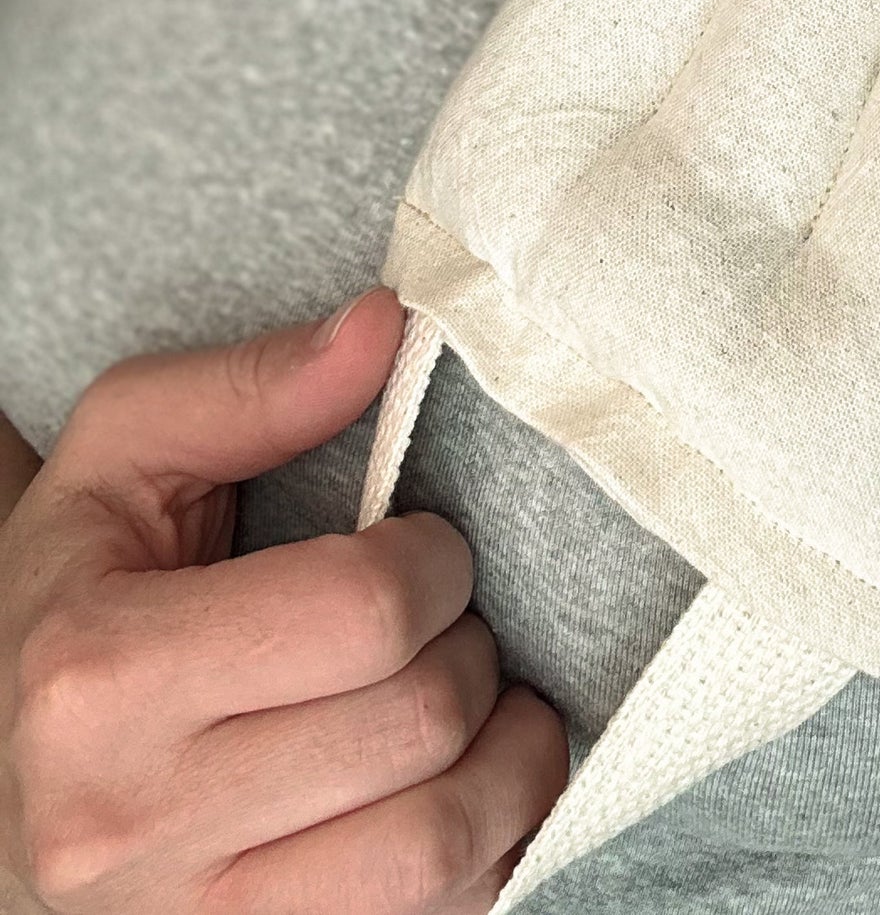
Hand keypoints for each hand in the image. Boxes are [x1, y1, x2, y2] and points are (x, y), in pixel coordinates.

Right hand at [0, 293, 567, 912]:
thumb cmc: (78, 604)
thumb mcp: (121, 463)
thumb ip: (252, 387)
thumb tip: (386, 328)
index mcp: (97, 677)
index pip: (363, 608)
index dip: (430, 557)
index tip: (416, 545)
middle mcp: (128, 825)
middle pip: (417, 719)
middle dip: (469, 644)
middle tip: (438, 621)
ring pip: (439, 844)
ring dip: (504, 757)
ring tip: (468, 701)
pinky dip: (488, 849)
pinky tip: (456, 786)